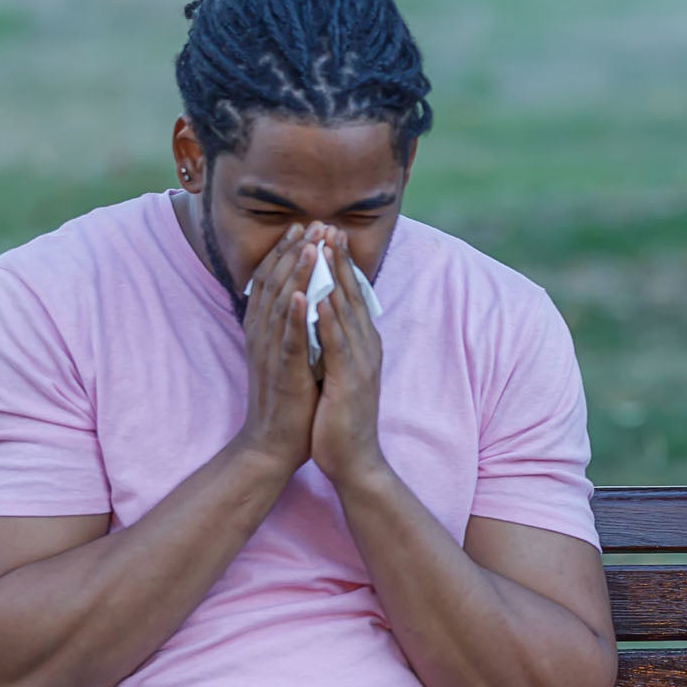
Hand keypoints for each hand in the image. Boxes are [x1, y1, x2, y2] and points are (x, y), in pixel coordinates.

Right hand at [232, 224, 320, 473]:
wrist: (274, 444)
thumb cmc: (286, 400)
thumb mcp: (287, 355)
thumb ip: (289, 327)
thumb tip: (301, 299)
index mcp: (265, 331)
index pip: (273, 283)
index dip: (286, 253)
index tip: (303, 227)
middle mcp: (263, 336)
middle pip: (275, 285)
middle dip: (293, 252)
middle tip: (310, 222)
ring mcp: (272, 353)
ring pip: (281, 305)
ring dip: (294, 273)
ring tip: (308, 244)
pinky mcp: (283, 373)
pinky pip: (288, 340)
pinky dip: (294, 316)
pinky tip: (303, 294)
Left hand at [311, 230, 387, 486]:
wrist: (353, 461)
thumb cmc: (340, 419)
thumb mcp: (338, 373)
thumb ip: (334, 345)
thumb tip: (323, 319)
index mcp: (363, 345)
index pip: (352, 297)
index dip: (341, 264)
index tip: (328, 234)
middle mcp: (367, 348)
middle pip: (352, 295)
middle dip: (339, 260)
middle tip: (329, 226)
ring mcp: (361, 364)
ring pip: (347, 312)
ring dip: (336, 279)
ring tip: (324, 248)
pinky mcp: (350, 382)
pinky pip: (337, 344)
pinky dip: (328, 319)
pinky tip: (319, 296)